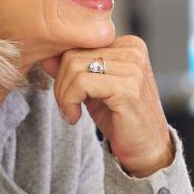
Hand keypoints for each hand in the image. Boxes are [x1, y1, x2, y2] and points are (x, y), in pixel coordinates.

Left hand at [40, 36, 173, 176]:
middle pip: (73, 54)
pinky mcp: (128, 87)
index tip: (66, 95)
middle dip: (60, 84)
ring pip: (74, 67)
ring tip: (71, 112)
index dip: (62, 70)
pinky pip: (81, 83)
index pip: (79, 43)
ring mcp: (133, 67)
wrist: (146, 150)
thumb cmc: (120, 120)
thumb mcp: (91, 89)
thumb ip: (73, 70)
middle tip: (67, 107)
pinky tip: (75, 117)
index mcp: (128, 45)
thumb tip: (47, 56)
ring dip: (64, 95)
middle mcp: (133, 51)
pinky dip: (70, 101)